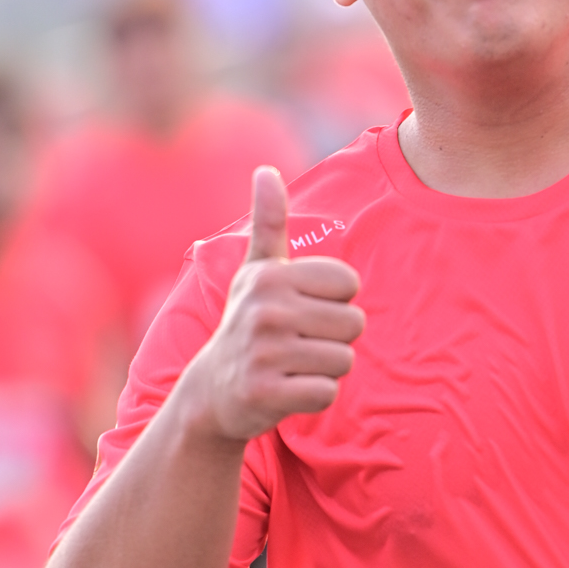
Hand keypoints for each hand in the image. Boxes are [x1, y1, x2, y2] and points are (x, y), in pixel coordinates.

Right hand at [195, 166, 364, 441]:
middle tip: (299, 343)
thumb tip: (265, 171)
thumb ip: (270, 222)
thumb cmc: (248, 321)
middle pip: (354, 323)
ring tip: (293, 365)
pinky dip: (315, 396)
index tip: (303, 309)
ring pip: (344, 360)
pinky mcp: (265, 393)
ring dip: (326, 369)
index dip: (336, 301)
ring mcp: (263, 352)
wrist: (213, 390)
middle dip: (335, 338)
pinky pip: (327, 393)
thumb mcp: (258, 271)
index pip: (349, 282)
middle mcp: (264, 309)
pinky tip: (288, 390)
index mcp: (270, 275)